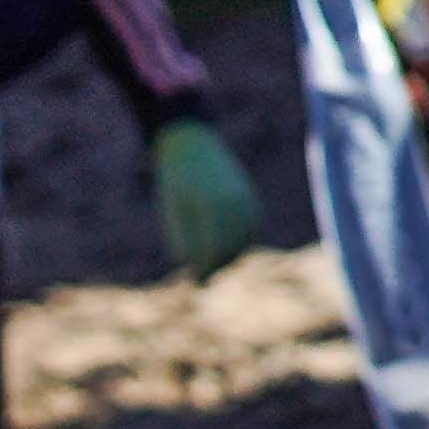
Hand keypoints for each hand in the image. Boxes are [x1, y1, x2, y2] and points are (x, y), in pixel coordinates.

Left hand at [148, 117, 262, 279]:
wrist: (192, 146)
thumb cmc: (176, 183)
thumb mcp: (175, 214)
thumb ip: (187, 244)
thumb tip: (199, 277)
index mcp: (215, 207)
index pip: (216, 250)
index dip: (206, 269)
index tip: (196, 282)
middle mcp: (237, 203)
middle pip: (232, 249)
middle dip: (216, 265)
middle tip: (201, 278)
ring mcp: (248, 201)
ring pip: (243, 242)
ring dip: (228, 256)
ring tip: (208, 263)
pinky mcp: (252, 201)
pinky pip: (250, 231)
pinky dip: (238, 242)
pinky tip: (222, 247)